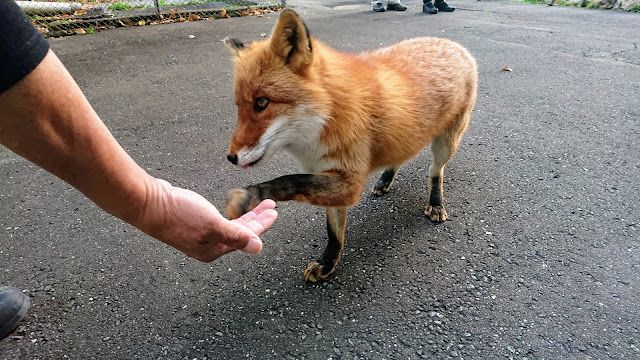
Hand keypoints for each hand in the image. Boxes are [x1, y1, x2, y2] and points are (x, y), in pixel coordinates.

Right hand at [135, 179, 276, 261]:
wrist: (147, 202)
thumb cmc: (177, 214)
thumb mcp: (212, 225)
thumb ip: (236, 236)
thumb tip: (258, 248)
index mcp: (212, 251)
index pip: (245, 238)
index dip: (261, 225)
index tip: (274, 212)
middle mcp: (206, 246)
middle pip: (239, 232)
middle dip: (256, 220)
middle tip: (271, 206)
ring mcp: (198, 235)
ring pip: (229, 225)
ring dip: (245, 216)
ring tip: (259, 205)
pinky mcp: (191, 222)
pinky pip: (218, 220)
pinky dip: (229, 214)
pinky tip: (232, 210)